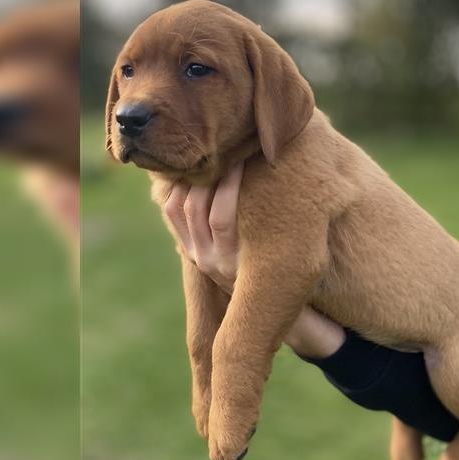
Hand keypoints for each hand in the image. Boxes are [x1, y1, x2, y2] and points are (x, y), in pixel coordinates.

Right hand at [165, 163, 344, 358]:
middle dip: (202, 171)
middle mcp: (200, 257)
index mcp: (196, 251)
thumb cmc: (268, 271)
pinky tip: (245, 171)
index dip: (182, 178)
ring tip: (236, 152)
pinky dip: (230, 191)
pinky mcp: (232, 264)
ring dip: (219, 176)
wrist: (287, 315)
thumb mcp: (239, 248)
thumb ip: (226, 223)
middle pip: (185, 204)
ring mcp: (214, 262)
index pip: (172, 208)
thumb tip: (226, 183)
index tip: (206, 153)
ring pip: (202, 209)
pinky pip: (223, 220)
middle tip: (223, 144)